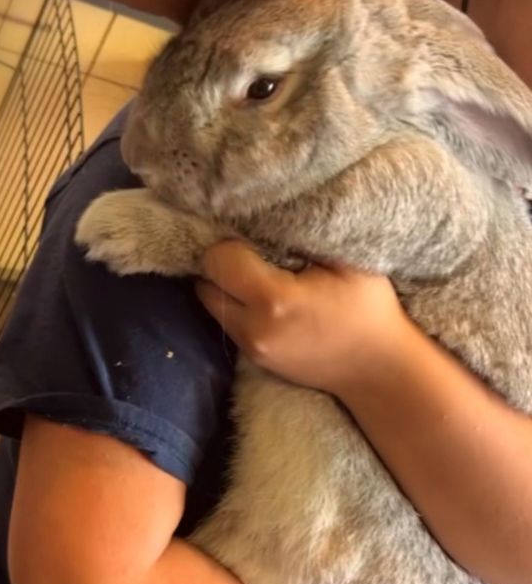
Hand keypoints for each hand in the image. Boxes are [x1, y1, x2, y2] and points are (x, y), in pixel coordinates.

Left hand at [196, 241, 409, 395]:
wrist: (379, 369)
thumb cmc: (369, 308)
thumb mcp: (347, 260)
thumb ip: (303, 235)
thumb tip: (265, 213)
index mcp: (275, 300)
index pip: (218, 260)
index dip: (231, 243)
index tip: (256, 239)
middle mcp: (253, 329)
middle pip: (205, 284)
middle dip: (222, 265)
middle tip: (252, 254)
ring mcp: (251, 349)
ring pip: (211, 305)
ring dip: (227, 287)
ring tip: (258, 275)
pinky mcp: (254, 361)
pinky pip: (227, 323)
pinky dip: (237, 307)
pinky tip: (264, 298)